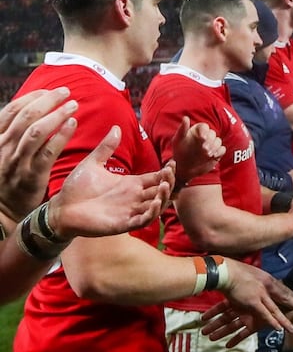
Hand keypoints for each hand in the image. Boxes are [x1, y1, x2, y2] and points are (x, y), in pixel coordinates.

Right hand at [0, 88, 78, 219]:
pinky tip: (73, 124)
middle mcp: (4, 147)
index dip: (32, 97)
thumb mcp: (5, 151)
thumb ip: (16, 133)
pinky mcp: (32, 174)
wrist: (5, 209)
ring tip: (73, 106)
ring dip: (56, 115)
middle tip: (66, 92)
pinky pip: (48, 151)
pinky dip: (61, 135)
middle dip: (47, 100)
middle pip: (26, 116)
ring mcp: (17, 160)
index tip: (50, 90)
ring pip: (36, 131)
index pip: (12, 110)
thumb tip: (35, 111)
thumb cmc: (10, 176)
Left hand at [48, 125, 174, 237]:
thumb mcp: (93, 163)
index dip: (167, 172)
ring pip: (156, 206)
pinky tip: (154, 203)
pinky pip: (143, 220)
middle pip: (161, 191)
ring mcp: (130, 211)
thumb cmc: (76, 187)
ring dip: (163, 198)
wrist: (61, 208)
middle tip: (169, 173)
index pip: (156, 178)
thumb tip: (116, 127)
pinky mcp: (123, 224)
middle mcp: (134, 198)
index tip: (172, 163)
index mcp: (130, 184)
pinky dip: (152, 213)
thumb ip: (106, 147)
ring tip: (164, 186)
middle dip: (169, 183)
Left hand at [171, 116, 224, 184]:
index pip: (204, 126)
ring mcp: (211, 145)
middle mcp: (205, 136)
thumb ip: (182, 129)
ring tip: (207, 154)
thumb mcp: (178, 140)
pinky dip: (219, 152)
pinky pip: (222, 149)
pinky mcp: (217, 153)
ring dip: (214, 147)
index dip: (204, 131)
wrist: (184, 168)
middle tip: (204, 149)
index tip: (201, 138)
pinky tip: (213, 156)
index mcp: (196, 131)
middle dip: (210, 141)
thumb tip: (185, 117)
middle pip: (213, 134)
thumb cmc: (179, 153)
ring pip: (218, 141)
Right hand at [199, 259, 292, 346]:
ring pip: (277, 309)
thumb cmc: (233, 270)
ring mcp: (261, 294)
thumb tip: (258, 282)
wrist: (225, 271)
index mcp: (266, 278)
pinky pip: (265, 314)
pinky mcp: (253, 302)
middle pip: (285, 297)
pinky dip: (273, 321)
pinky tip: (280, 328)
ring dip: (286, 319)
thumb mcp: (250, 271)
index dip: (292, 295)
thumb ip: (256, 279)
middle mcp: (267, 286)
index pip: (283, 288)